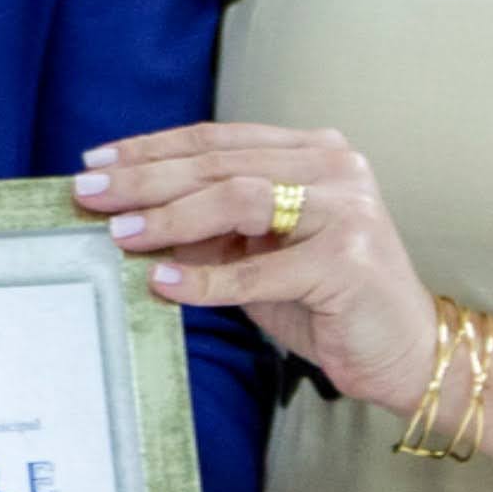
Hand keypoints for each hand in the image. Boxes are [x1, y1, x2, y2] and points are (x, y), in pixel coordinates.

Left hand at [77, 126, 442, 414]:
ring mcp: (347, 210)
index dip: (152, 148)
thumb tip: (127, 218)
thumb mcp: (259, 254)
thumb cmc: (325, 301)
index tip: (95, 162)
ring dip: (172, 219)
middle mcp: (334, 167)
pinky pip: (260, 270)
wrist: (403, 352)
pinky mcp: (348, 262)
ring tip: (121, 234)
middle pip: (220, 164)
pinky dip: (207, 279)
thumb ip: (210, 230)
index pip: (217, 140)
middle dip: (146, 178)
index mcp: (312, 152)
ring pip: (239, 199)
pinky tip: (165, 284)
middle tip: (89, 193)